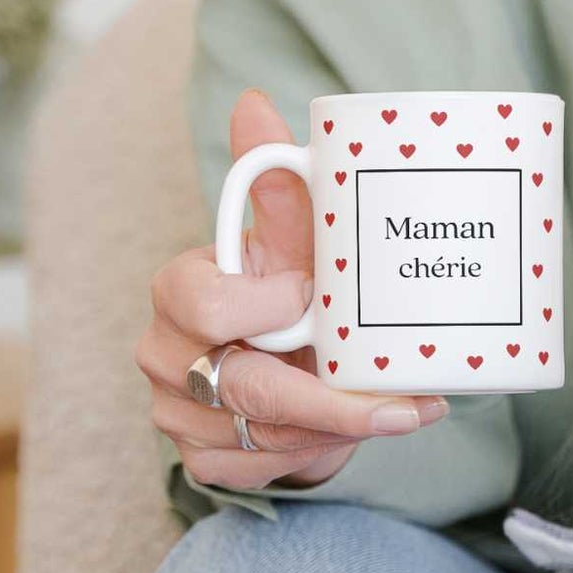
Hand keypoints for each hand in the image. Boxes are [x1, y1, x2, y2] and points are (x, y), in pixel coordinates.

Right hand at [136, 88, 448, 489]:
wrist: (290, 359)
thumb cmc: (292, 287)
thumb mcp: (296, 236)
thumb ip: (276, 178)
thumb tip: (255, 103)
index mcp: (180, 289)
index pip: (201, 302)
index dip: (265, 306)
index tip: (314, 297)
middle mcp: (168, 356)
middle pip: (238, 387)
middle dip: (328, 399)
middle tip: (402, 400)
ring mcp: (180, 415)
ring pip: (261, 435)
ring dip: (338, 428)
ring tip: (405, 411)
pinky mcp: (205, 460)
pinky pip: (261, 468)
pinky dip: (321, 453)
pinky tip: (367, 433)